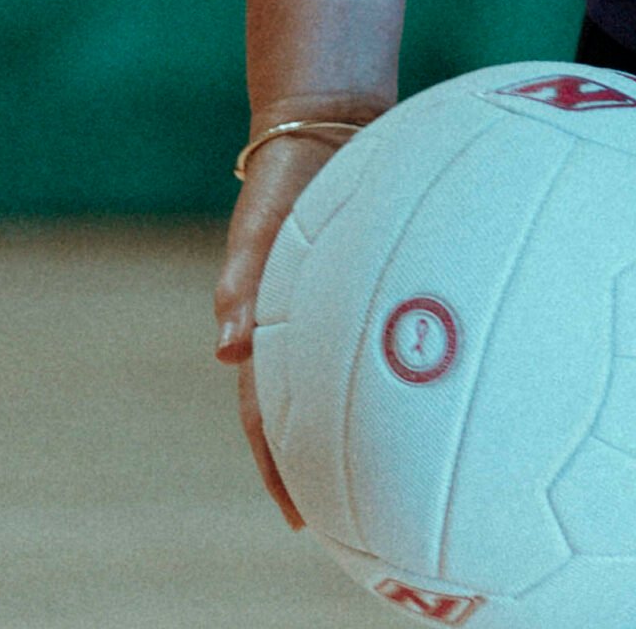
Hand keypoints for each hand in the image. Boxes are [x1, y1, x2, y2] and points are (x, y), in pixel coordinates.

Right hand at [212, 128, 359, 527]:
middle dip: (312, 461)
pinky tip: (409, 394)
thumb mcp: (258, 225)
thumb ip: (240, 280)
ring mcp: (326, 302)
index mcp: (262, 321)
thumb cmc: (285, 173)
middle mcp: (292, 320)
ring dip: (343, 422)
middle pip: (299, 408)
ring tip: (375, 470)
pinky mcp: (359, 280)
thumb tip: (226, 345)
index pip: (264, 412)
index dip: (277, 464)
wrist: (325, 122)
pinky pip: (362, 336)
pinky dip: (375, 371)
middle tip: (342, 515)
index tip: (297, 514)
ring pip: (331, 377)